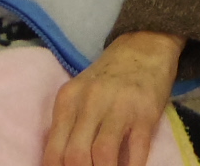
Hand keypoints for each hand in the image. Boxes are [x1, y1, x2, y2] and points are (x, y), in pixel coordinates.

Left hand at [42, 31, 182, 165]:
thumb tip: (62, 164)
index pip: (54, 152)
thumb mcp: (80, 94)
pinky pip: (137, 150)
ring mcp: (119, 106)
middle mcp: (90, 101)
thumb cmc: (109, 76)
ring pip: (103, 155)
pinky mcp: (146, 112)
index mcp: (68, 99)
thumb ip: (69, 126)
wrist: (144, 45)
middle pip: (76, 156)